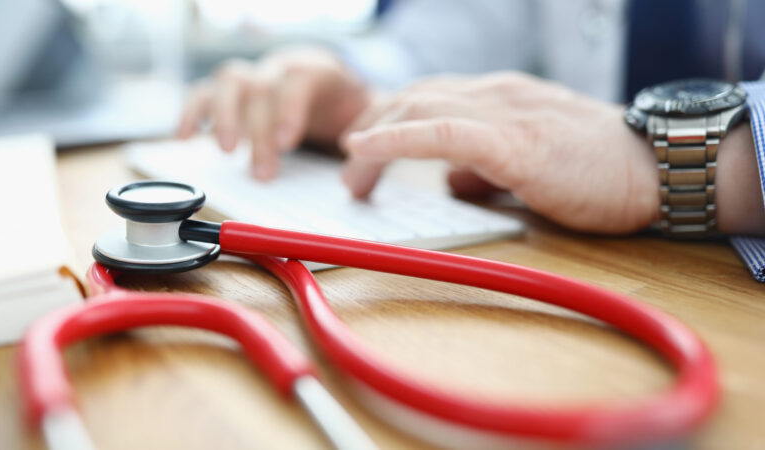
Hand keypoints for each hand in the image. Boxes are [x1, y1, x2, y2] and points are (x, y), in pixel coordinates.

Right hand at [178, 47, 370, 179]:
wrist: (338, 91)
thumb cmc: (350, 109)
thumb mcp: (366, 121)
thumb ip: (364, 140)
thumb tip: (358, 175)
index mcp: (319, 70)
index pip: (299, 79)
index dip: (289, 109)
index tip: (286, 143)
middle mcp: (282, 68)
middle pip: (262, 86)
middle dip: (259, 130)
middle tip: (264, 172)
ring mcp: (256, 77)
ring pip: (230, 82)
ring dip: (225, 118)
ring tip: (228, 153)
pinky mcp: (234, 92)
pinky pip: (204, 93)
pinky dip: (190, 112)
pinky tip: (184, 137)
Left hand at [339, 72, 661, 233]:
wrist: (658, 169)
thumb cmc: (601, 172)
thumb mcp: (532, 165)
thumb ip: (488, 170)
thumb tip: (453, 184)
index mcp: (500, 100)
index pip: (430, 99)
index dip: (390, 124)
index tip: (364, 155)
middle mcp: (496, 96)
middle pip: (415, 98)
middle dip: (374, 133)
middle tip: (352, 178)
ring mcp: (505, 113)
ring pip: (421, 107)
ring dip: (376, 139)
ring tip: (352, 176)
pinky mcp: (515, 142)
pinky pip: (444, 132)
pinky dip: (398, 138)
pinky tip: (364, 149)